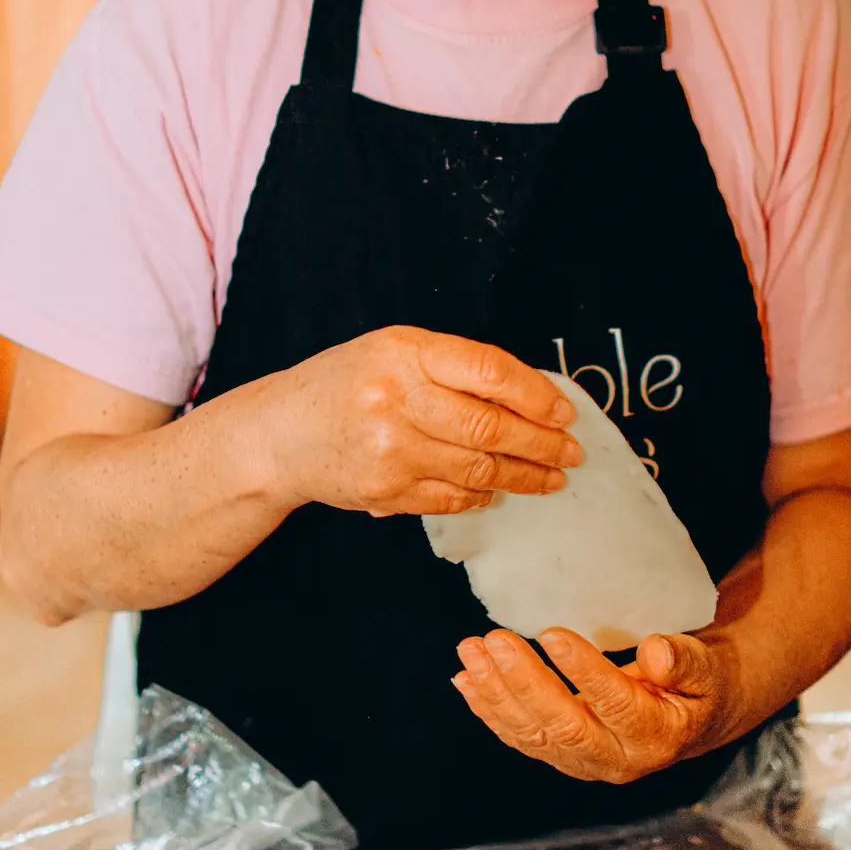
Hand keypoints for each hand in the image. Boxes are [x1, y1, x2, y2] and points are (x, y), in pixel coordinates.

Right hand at [263, 326, 579, 518]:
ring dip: (525, 476)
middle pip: (491, 428)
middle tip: (572, 453)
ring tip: (551, 477)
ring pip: (479, 470)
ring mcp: (389, 451)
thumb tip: (529, 397)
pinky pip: (452, 497)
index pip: (489, 371)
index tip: (564, 412)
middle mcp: (396, 399)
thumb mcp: (392, 351)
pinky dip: (483, 495)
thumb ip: (452, 366)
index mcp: (404, 352)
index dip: (536, 394)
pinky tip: (499, 490)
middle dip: (543, 444)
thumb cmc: (345, 384)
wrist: (278, 433)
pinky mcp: (384, 492)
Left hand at [452, 626, 740, 782]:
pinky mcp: (563, 755)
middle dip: (523, 681)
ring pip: (533, 734)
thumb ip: (685, 661)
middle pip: (563, 725)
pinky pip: (521, 737)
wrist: (696, 717)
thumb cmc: (702, 684)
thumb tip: (656, 653)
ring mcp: (584, 762)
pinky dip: (489, 709)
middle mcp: (616, 759)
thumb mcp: (708, 668)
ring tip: (471, 651)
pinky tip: (466, 680)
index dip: (583, 672)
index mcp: (656, 736)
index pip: (615, 705)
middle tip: (494, 639)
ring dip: (495, 693)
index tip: (551, 633)